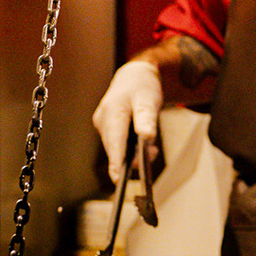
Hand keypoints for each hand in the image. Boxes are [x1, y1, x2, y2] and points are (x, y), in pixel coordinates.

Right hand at [92, 59, 162, 183]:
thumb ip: (147, 119)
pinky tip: (141, 142)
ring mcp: (102, 123)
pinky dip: (128, 147)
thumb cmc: (143, 86)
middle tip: (153, 153)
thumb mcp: (149, 100)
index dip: (115, 162)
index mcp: (113, 112)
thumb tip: (146, 137)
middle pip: (115, 148)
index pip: (114, 142)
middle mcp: (103, 119)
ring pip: (116, 147)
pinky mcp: (105, 126)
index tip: (118, 180)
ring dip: (131, 152)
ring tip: (151, 147)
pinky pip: (116, 143)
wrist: (134, 75)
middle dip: (131, 157)